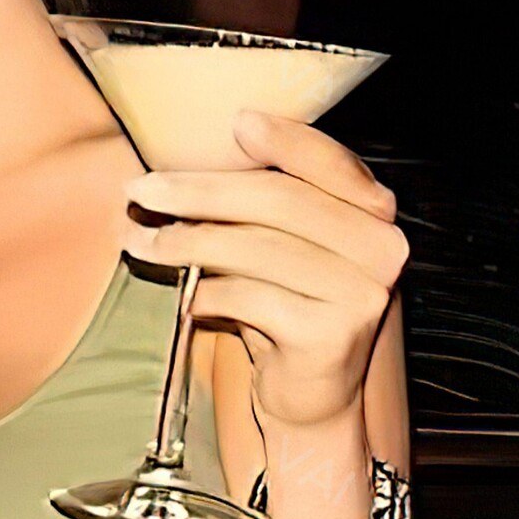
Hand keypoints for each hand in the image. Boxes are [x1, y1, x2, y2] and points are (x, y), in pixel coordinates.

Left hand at [123, 110, 408, 433]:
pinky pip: (250, 298)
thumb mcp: (280, 246)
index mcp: (373, 215)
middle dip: (199, 191)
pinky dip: (206, 292)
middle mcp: (381, 249)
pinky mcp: (332, 335)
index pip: (329, 163)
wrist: (308, 395)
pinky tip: (183, 296)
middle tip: (140, 190)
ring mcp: (361, 293)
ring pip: (256, 248)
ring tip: (137, 240)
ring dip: (184, 240)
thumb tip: (194, 161)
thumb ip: (263, 202)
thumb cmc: (283, 305)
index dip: (286, 140)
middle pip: (279, 201)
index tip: (235, 123)